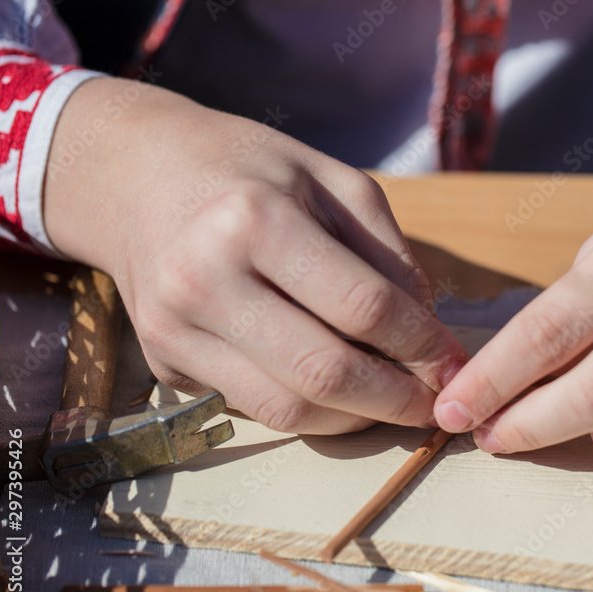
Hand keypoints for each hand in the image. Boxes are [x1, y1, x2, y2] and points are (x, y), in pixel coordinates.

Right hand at [44, 78, 467, 433]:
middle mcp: (204, 280)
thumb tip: (429, 336)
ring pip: (287, 409)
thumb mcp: (334, 182)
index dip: (421, 346)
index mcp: (255, 220)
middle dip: (395, 401)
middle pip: (323, 372)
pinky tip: (338, 392)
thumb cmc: (252, 172)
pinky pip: (253, 408)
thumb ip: (389, 255)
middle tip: (434, 406)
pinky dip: (308, 411)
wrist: (138, 177)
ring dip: (354, 419)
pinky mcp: (164, 362)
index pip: (362, 307)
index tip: (454, 364)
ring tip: (392, 403)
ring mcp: (175, 328)